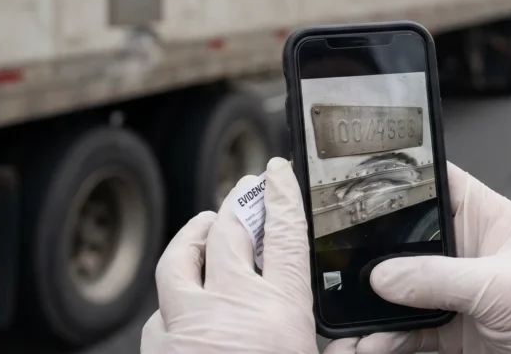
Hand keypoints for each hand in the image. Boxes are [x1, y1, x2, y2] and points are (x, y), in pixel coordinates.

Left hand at [141, 158, 316, 353]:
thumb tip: (353, 347)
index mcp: (279, 314)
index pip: (283, 235)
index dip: (281, 196)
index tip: (277, 173)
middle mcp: (231, 309)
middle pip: (228, 232)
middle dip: (236, 201)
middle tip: (245, 187)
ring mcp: (187, 325)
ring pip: (179, 258)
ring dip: (192, 235)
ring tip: (203, 225)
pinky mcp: (156, 345)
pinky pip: (159, 310)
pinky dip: (172, 300)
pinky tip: (180, 302)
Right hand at [326, 162, 510, 353]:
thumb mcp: (505, 288)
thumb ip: (442, 278)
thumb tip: (383, 275)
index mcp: (482, 218)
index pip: (431, 181)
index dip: (395, 177)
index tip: (352, 181)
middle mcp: (459, 251)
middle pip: (399, 240)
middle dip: (365, 255)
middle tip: (332, 264)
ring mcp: (448, 293)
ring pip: (392, 291)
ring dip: (366, 308)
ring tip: (345, 322)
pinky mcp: (442, 331)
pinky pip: (400, 331)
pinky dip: (381, 339)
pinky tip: (368, 345)